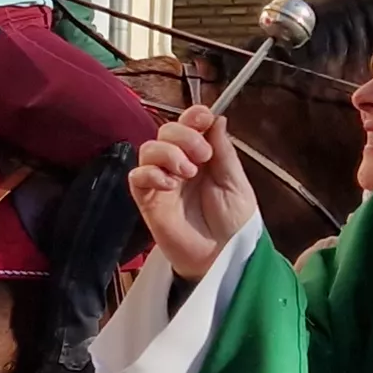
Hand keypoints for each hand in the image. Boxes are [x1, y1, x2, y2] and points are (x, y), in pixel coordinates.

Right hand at [127, 103, 259, 280]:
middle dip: (184, 136)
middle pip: (166, 131)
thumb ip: (224, 151)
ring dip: (168, 154)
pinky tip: (169, 185)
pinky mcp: (148, 200)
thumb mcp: (236, 183)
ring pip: (148, 149)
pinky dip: (150, 174)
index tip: (203, 117)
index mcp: (203, 155)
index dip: (193, 115)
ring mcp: (161, 181)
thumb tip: (217, 117)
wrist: (223, 257)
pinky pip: (137, 177)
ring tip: (188, 173)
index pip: (189, 124)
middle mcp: (179, 163)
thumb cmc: (234, 222)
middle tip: (202, 156)